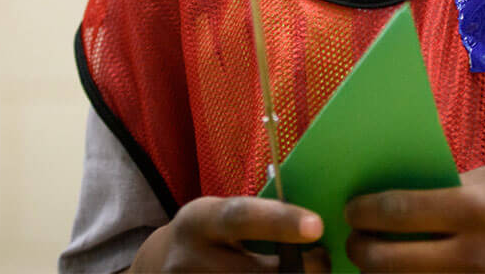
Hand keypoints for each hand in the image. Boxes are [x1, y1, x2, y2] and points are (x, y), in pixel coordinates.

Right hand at [130, 195, 328, 271]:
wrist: (162, 265)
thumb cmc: (211, 235)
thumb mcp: (221, 216)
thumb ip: (257, 220)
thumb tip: (313, 229)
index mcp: (199, 220)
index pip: (240, 217)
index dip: (279, 221)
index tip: (316, 226)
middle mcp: (187, 259)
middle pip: (253, 273)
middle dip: (297, 270)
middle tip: (322, 262)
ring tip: (305, 272)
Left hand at [345, 166, 484, 271]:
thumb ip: (450, 188)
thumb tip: (400, 192)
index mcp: (475, 209)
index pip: (400, 209)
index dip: (365, 211)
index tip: (352, 209)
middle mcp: (471, 254)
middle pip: (390, 262)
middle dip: (360, 252)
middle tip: (353, 242)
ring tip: (374, 263)